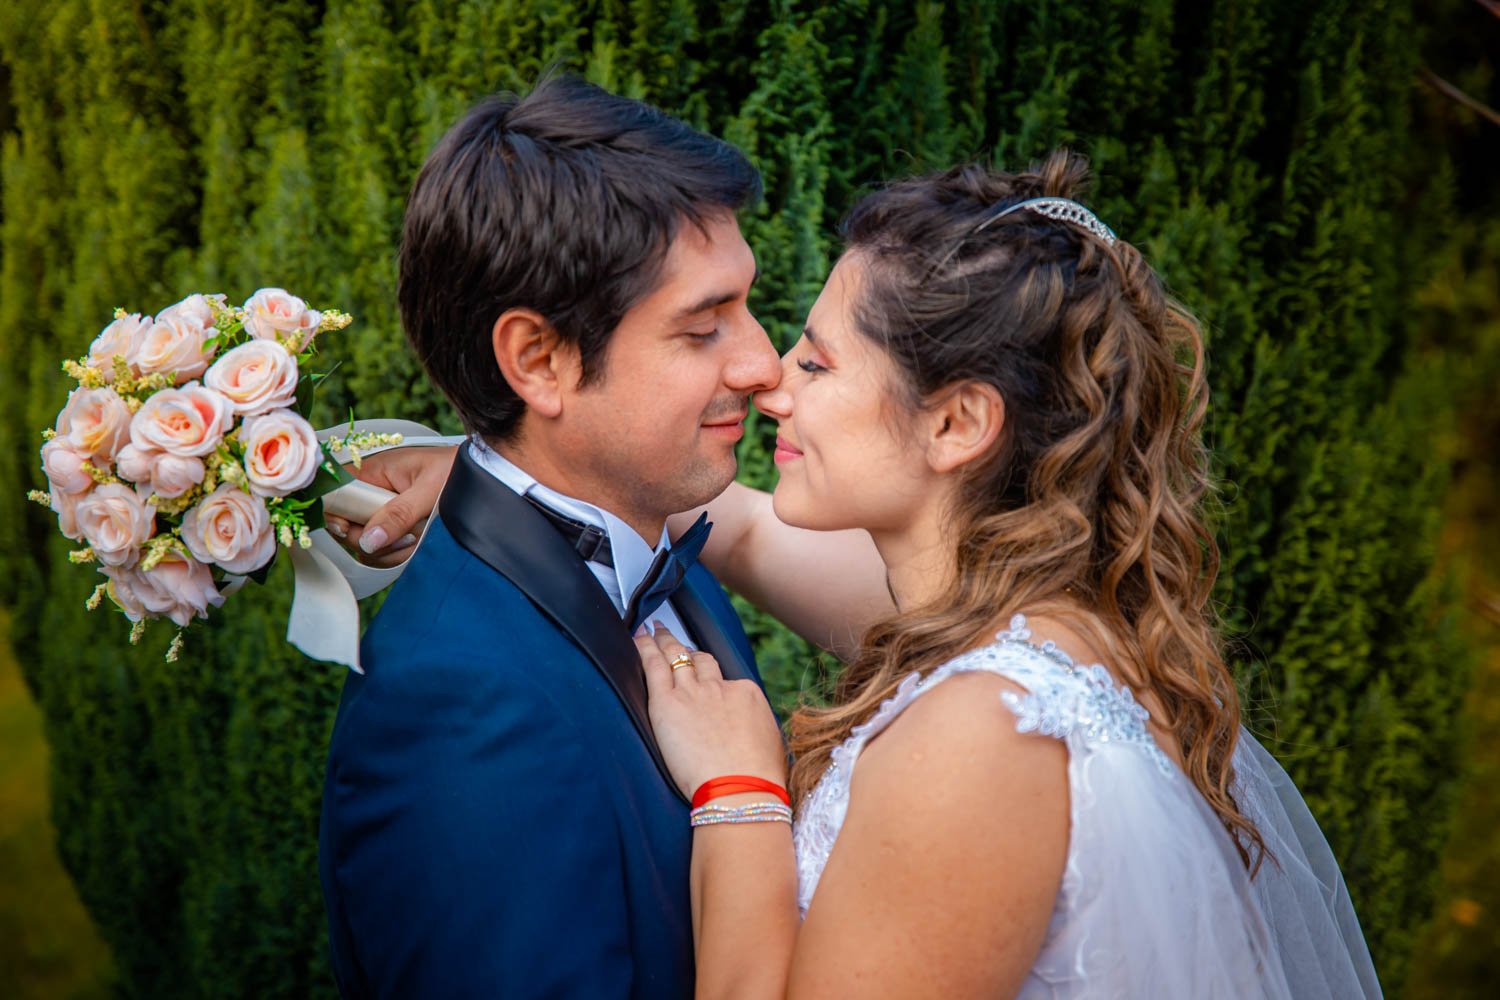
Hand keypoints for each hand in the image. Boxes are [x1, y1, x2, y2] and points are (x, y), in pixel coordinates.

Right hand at [324, 445, 456, 567]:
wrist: (488, 476)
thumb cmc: (460, 471)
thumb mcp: (429, 490)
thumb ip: (399, 514)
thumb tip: (368, 540)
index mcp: (375, 473)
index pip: (335, 494)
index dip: (337, 516)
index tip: (351, 530)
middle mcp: (374, 494)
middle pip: (350, 528)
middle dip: (374, 541)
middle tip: (406, 537)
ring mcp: (385, 514)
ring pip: (369, 545)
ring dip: (393, 550)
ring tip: (420, 538)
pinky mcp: (398, 531)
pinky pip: (387, 551)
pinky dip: (403, 554)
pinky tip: (421, 545)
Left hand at [636, 626, 786, 799]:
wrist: (741, 787)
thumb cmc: (759, 778)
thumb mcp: (769, 746)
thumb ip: (756, 731)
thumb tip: (753, 736)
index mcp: (746, 695)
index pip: (727, 681)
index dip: (713, 681)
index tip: (704, 682)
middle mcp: (720, 687)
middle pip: (701, 661)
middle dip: (687, 650)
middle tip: (675, 640)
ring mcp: (693, 691)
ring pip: (677, 656)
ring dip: (665, 641)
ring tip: (655, 630)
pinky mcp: (667, 702)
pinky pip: (654, 666)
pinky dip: (645, 648)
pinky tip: (638, 637)